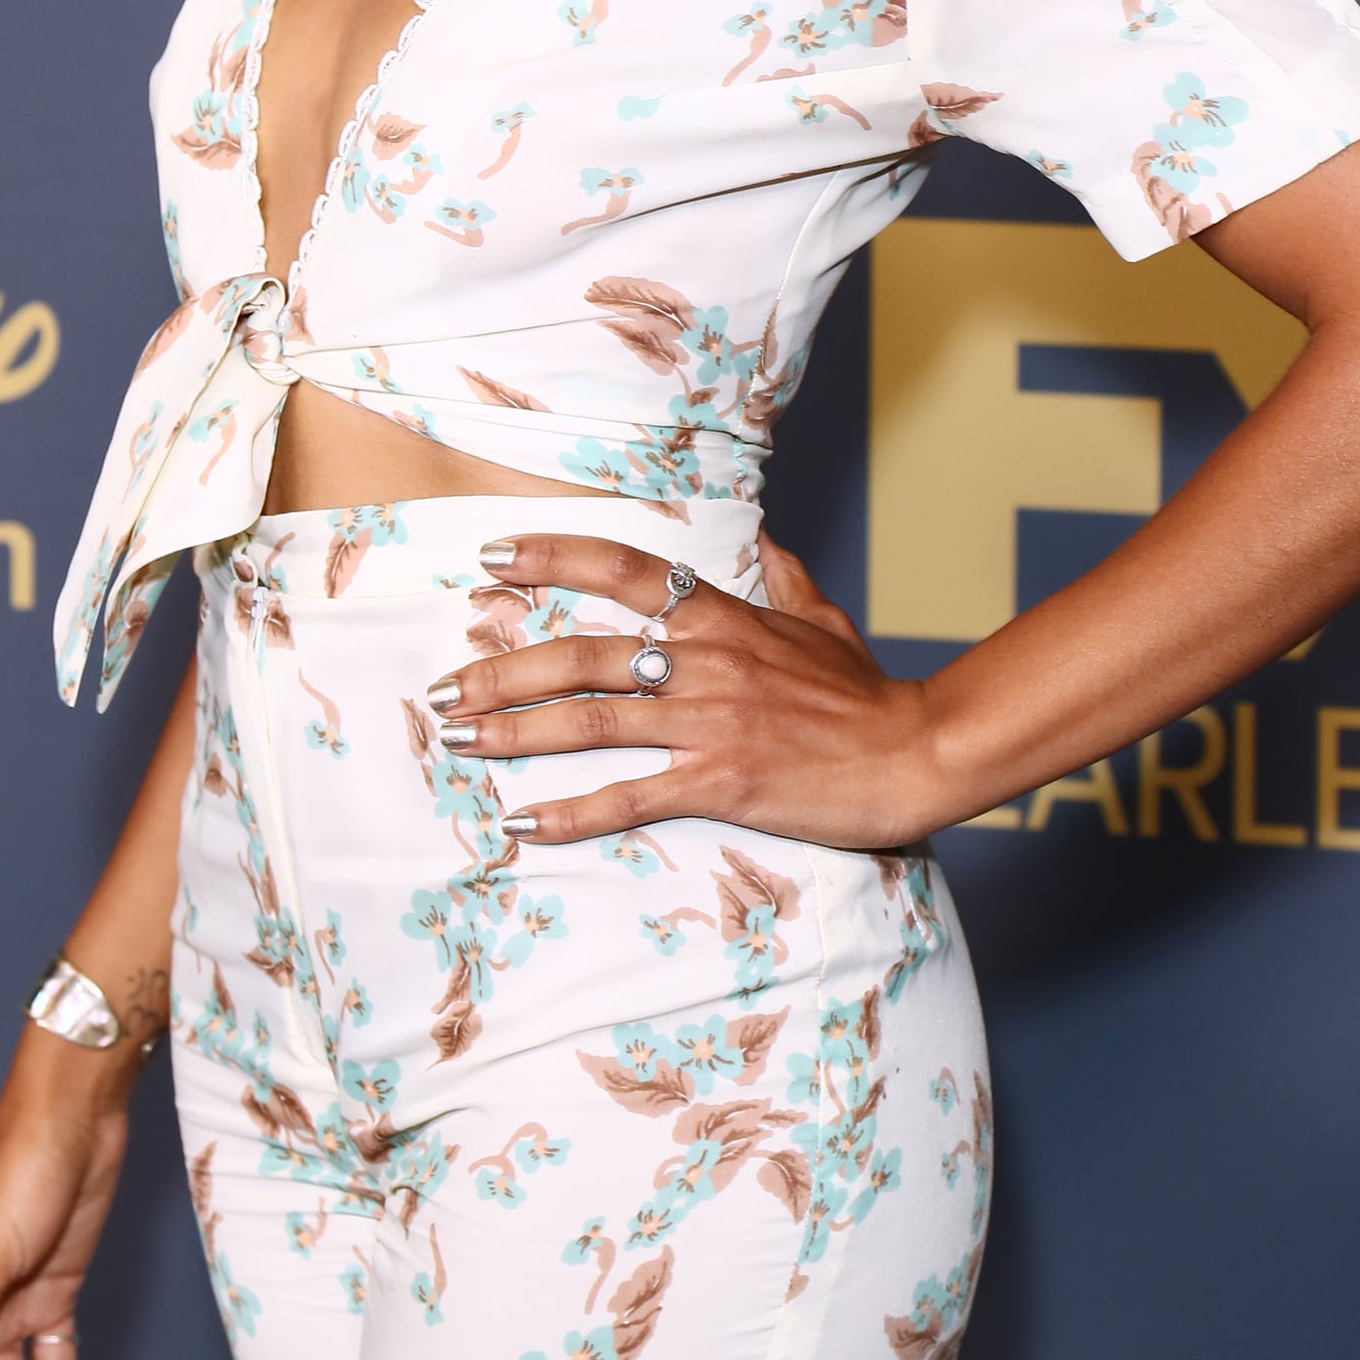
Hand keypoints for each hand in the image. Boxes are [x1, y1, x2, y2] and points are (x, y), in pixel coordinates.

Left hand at [430, 528, 955, 849]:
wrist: (914, 751)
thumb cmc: (867, 692)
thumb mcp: (822, 620)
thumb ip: (783, 576)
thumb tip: (761, 536)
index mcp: (721, 615)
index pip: (621, 568)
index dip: (552, 559)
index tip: (492, 560)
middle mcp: (703, 660)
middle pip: (581, 653)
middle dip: (502, 670)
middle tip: (445, 687)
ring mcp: (709, 721)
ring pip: (591, 719)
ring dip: (516, 732)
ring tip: (461, 741)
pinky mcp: (721, 780)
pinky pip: (630, 796)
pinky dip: (571, 812)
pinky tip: (525, 823)